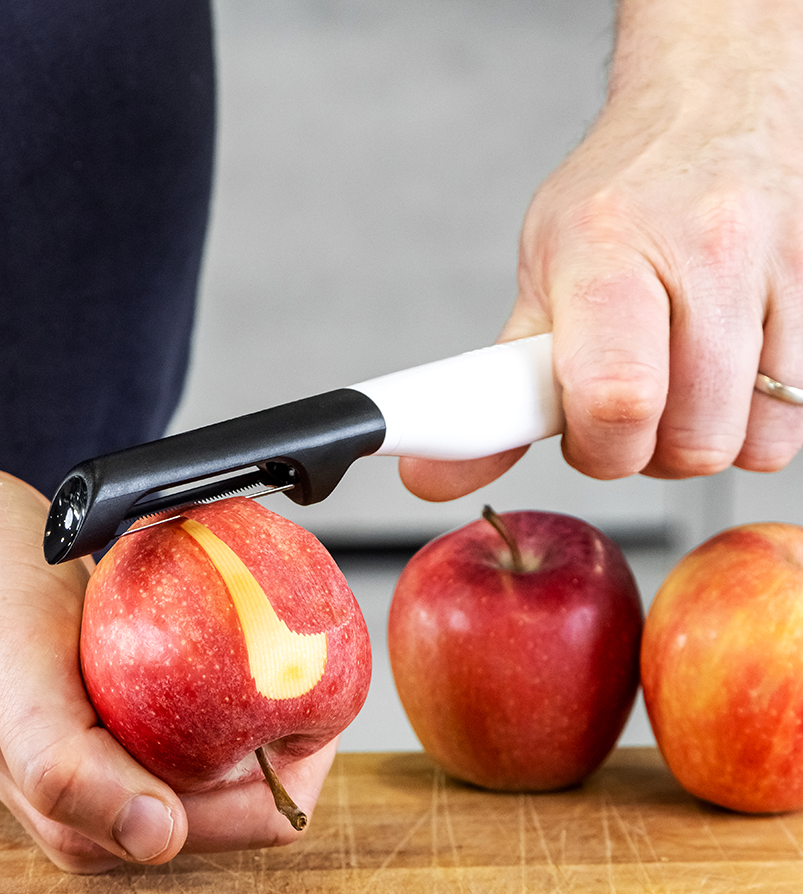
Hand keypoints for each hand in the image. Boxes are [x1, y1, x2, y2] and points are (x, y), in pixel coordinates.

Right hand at [0, 399, 335, 872]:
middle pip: (262, 779)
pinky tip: (224, 608)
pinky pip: (210, 696)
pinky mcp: (127, 709)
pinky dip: (231, 655)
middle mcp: (121, 798)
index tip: (310, 673)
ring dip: (262, 680)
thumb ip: (71, 769)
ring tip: (258, 612)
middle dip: (290, 711)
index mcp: (98, 821)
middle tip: (290, 630)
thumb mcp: (13, 671)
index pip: (258, 817)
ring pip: (240, 735)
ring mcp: (127, 753)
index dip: (303, 755)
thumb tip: (161, 840)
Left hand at [401, 0, 802, 501]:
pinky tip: (717, 378)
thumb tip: (436, 475)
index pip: (617, 395)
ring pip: (750, 443)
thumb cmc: (617, 197)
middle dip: (644, 454)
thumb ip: (501, 386)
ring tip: (669, 391)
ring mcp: (776, 274)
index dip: (598, 449)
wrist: (711, 109)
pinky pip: (793, 418)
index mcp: (608, 251)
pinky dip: (748, 424)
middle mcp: (705, 254)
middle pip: (692, 441)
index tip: (580, 439)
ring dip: (698, 443)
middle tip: (619, 413)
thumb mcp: (540, 276)